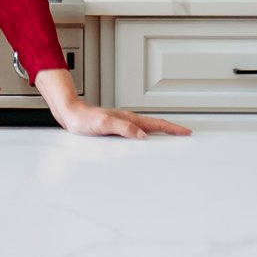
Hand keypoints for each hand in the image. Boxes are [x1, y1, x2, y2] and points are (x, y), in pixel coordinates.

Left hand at [36, 70, 188, 139]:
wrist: (71, 115)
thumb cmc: (84, 120)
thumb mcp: (104, 124)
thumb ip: (123, 128)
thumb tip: (142, 135)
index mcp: (129, 119)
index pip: (156, 124)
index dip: (173, 129)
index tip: (186, 132)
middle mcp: (129, 120)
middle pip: (156, 125)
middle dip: (172, 130)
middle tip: (185, 135)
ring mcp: (124, 123)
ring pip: (148, 128)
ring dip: (162, 132)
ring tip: (172, 138)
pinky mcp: (117, 128)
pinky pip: (138, 132)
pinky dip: (148, 135)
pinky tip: (147, 140)